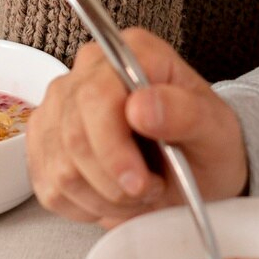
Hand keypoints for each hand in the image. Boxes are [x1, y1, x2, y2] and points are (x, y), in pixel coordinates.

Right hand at [28, 27, 247, 226]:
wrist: (195, 165)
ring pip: (61, 167)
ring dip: (104, 197)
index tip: (139, 180)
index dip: (112, 145)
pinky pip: (50, 188)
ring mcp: (59, 106)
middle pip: (73, 134)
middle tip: (149, 190)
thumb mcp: (214, 129)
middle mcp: (88, 71)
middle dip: (112, 179)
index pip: (96, 95)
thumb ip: (186, 112)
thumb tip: (142, 105)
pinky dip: (87, 206)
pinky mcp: (44, 142)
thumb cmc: (204, 140)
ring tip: (138, 193)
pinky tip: (114, 197)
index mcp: (132, 53)